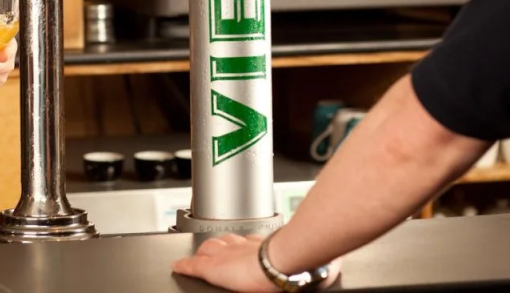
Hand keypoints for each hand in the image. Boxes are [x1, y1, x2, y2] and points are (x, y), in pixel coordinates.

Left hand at [171, 234, 340, 291]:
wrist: (287, 260)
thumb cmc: (300, 258)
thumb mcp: (304, 253)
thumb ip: (306, 250)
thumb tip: (331, 264)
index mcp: (266, 244)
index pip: (248, 241)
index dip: (242, 243)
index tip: (242, 245)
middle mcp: (245, 246)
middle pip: (226, 241)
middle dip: (221, 244)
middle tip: (215, 248)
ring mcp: (228, 256)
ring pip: (210, 251)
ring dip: (203, 253)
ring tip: (198, 257)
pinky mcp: (214, 268)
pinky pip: (194, 266)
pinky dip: (185, 266)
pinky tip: (177, 267)